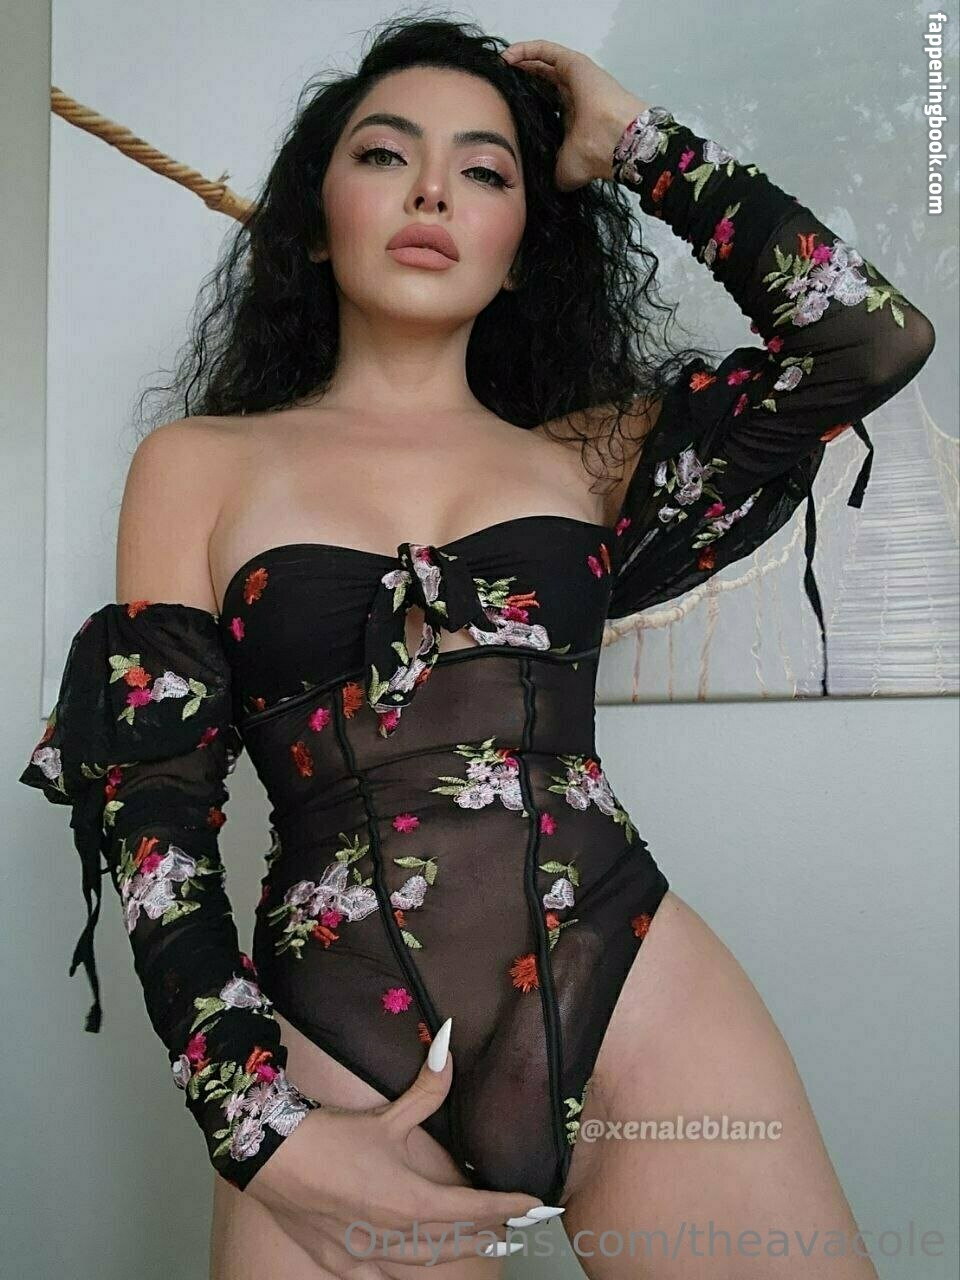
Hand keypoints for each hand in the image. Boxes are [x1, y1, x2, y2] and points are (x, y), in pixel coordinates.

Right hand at [243, 1022, 551, 1270]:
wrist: (272, 1160)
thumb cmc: (334, 1137)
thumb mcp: (387, 1114)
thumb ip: (427, 1087)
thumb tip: (449, 1042)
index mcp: (413, 1202)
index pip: (475, 1208)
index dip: (509, 1206)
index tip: (535, 1206)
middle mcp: (396, 1235)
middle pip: (455, 1240)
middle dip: (488, 1232)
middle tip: (515, 1227)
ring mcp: (368, 1254)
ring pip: (424, 1263)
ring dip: (456, 1253)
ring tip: (483, 1246)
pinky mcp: (341, 1261)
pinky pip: (383, 1276)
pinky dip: (405, 1270)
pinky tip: (413, 1265)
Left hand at [500, 39, 649, 190]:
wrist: (614, 142)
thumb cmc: (595, 157)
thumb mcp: (562, 173)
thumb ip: (548, 171)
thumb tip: (534, 182)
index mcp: (573, 117)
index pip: (546, 103)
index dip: (527, 102)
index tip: (506, 105)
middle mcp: (574, 95)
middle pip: (543, 80)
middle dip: (522, 79)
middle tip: (500, 82)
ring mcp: (576, 77)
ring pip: (543, 62)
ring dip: (521, 61)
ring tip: (500, 65)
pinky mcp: (574, 64)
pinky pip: (545, 50)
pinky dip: (525, 50)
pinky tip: (507, 56)